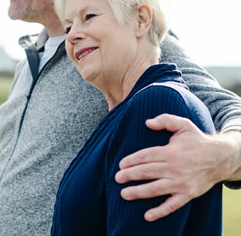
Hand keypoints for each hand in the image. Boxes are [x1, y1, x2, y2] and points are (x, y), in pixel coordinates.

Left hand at [115, 114, 237, 221]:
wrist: (219, 158)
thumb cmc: (196, 140)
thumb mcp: (183, 124)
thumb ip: (165, 120)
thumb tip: (147, 122)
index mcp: (170, 152)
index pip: (145, 156)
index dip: (131, 160)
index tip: (121, 164)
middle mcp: (174, 168)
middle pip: (146, 172)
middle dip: (129, 176)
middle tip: (117, 178)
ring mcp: (181, 183)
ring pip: (155, 189)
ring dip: (138, 192)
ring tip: (123, 194)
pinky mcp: (187, 194)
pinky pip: (172, 205)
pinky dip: (160, 211)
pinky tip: (147, 216)